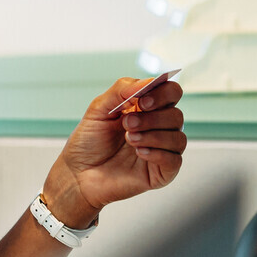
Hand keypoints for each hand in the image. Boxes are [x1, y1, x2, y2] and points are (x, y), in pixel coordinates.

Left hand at [40, 77, 187, 227]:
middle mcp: (158, 127)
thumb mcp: (98, 109)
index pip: (171, 92)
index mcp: (147, 108)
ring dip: (154, 136)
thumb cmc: (88, 142)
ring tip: (130, 139)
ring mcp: (161, 150)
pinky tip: (139, 153)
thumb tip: (146, 82)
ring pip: (178, 138)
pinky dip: (158, 154)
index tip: (142, 101)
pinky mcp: (161, 173)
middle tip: (127, 124)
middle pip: (176, 115)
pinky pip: (174, 161)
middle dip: (152, 118)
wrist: (77, 173)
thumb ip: (121, 90)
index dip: (162, 94)